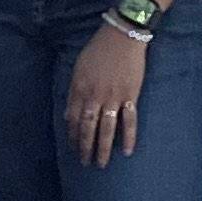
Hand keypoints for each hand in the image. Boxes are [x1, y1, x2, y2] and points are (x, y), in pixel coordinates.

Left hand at [67, 26, 148, 164]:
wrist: (122, 35)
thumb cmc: (99, 49)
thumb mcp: (79, 68)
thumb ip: (75, 91)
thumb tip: (71, 113)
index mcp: (80, 88)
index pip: (73, 119)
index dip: (72, 135)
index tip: (73, 148)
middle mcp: (94, 96)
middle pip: (87, 128)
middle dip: (84, 148)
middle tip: (84, 163)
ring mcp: (113, 98)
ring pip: (106, 129)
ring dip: (102, 149)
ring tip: (101, 164)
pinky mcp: (130, 96)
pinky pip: (129, 121)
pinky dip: (128, 137)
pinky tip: (127, 151)